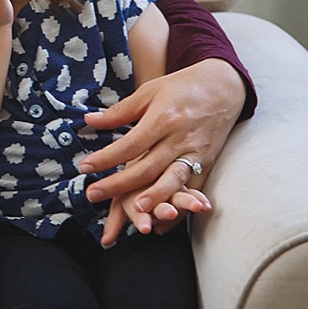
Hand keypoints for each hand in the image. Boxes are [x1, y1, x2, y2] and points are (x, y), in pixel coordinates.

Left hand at [77, 59, 244, 244]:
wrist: (224, 87)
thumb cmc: (181, 88)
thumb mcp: (149, 92)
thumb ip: (120, 111)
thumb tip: (88, 121)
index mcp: (163, 119)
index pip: (131, 144)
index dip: (107, 158)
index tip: (85, 168)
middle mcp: (180, 138)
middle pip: (149, 166)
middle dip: (120, 184)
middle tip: (93, 194)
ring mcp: (197, 152)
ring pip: (174, 179)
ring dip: (155, 197)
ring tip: (135, 210)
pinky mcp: (208, 162)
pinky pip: (193, 188)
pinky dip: (181, 206)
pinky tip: (165, 221)